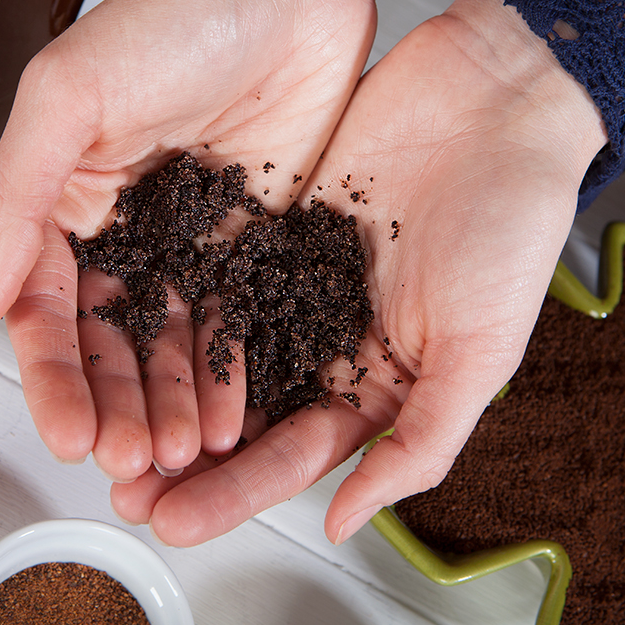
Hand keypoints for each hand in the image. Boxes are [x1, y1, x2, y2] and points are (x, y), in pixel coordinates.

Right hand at [0, 0, 397, 481]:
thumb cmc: (176, 15)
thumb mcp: (71, 96)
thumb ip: (16, 198)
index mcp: (66, 200)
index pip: (46, 309)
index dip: (53, 376)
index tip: (68, 431)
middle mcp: (125, 230)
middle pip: (108, 344)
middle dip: (116, 408)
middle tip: (130, 460)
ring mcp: (190, 243)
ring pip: (170, 346)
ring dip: (171, 406)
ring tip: (183, 455)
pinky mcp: (251, 246)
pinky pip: (234, 324)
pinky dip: (229, 375)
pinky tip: (230, 419)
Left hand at [110, 0, 608, 545]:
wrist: (493, 104)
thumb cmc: (511, 225)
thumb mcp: (478, 351)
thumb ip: (419, 442)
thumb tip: (348, 519)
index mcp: (383, 385)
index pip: (296, 455)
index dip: (234, 491)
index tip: (176, 520)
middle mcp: (334, 342)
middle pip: (247, 416)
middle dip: (185, 459)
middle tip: (124, 487)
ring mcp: (300, 286)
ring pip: (222, 355)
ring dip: (170, 394)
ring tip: (113, 426)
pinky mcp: (276, 231)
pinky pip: (218, 280)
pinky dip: (179, 313)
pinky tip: (134, 337)